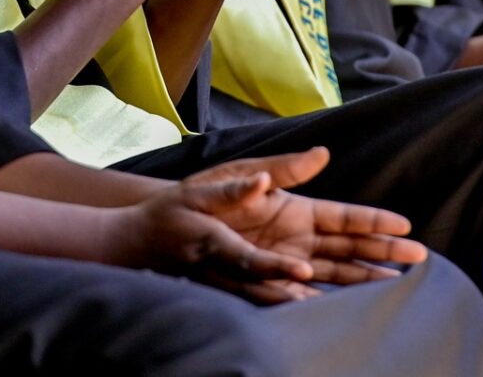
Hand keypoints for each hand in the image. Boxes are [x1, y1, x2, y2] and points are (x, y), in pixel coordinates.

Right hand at [102, 173, 318, 304]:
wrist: (140, 245)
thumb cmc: (168, 214)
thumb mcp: (196, 191)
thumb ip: (232, 189)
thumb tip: (263, 180)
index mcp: (216, 244)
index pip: (250, 259)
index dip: (277, 266)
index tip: (304, 270)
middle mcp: (224, 272)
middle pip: (266, 289)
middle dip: (301, 291)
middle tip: (338, 293)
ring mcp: (226, 287)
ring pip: (267, 300)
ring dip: (302, 300)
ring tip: (342, 299)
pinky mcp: (230, 291)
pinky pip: (263, 301)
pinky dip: (289, 302)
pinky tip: (318, 301)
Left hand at [186, 147, 426, 285]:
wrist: (167, 225)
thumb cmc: (203, 196)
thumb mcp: (239, 176)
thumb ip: (282, 170)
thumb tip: (322, 153)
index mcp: (294, 208)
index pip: (342, 216)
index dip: (374, 222)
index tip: (405, 227)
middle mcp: (296, 236)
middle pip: (348, 246)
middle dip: (384, 253)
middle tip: (420, 261)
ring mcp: (284, 260)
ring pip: (334, 271)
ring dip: (365, 278)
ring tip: (397, 286)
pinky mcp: (267, 280)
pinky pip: (302, 293)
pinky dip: (323, 300)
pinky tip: (346, 308)